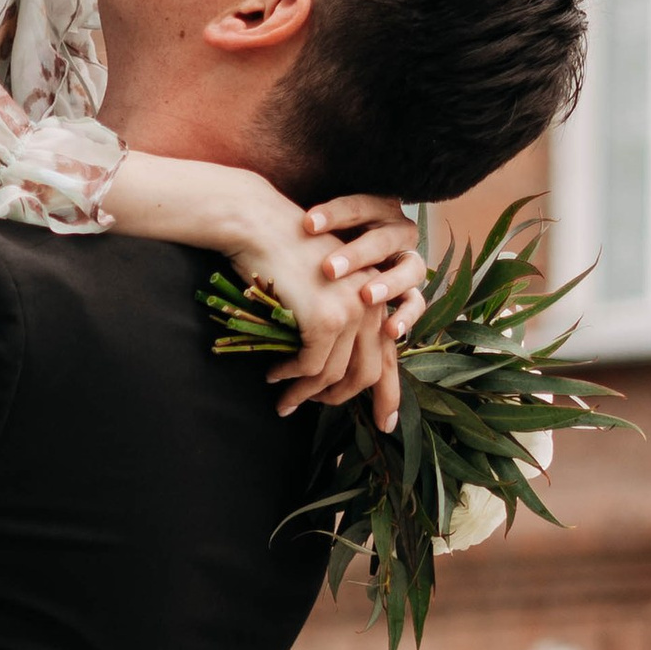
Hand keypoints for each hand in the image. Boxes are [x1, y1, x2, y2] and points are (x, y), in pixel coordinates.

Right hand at [239, 191, 424, 431]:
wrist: (259, 225)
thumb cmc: (283, 254)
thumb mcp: (320, 289)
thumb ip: (337, 320)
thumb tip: (327, 372)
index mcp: (378, 295)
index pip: (390, 353)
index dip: (389, 393)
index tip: (386, 424)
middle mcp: (375, 301)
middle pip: (370, 370)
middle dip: (345, 400)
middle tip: (318, 413)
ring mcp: (354, 309)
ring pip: (337, 373)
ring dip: (308, 393)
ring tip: (285, 401)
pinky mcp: (327, 318)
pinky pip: (312, 365)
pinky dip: (291, 376)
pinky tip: (273, 375)